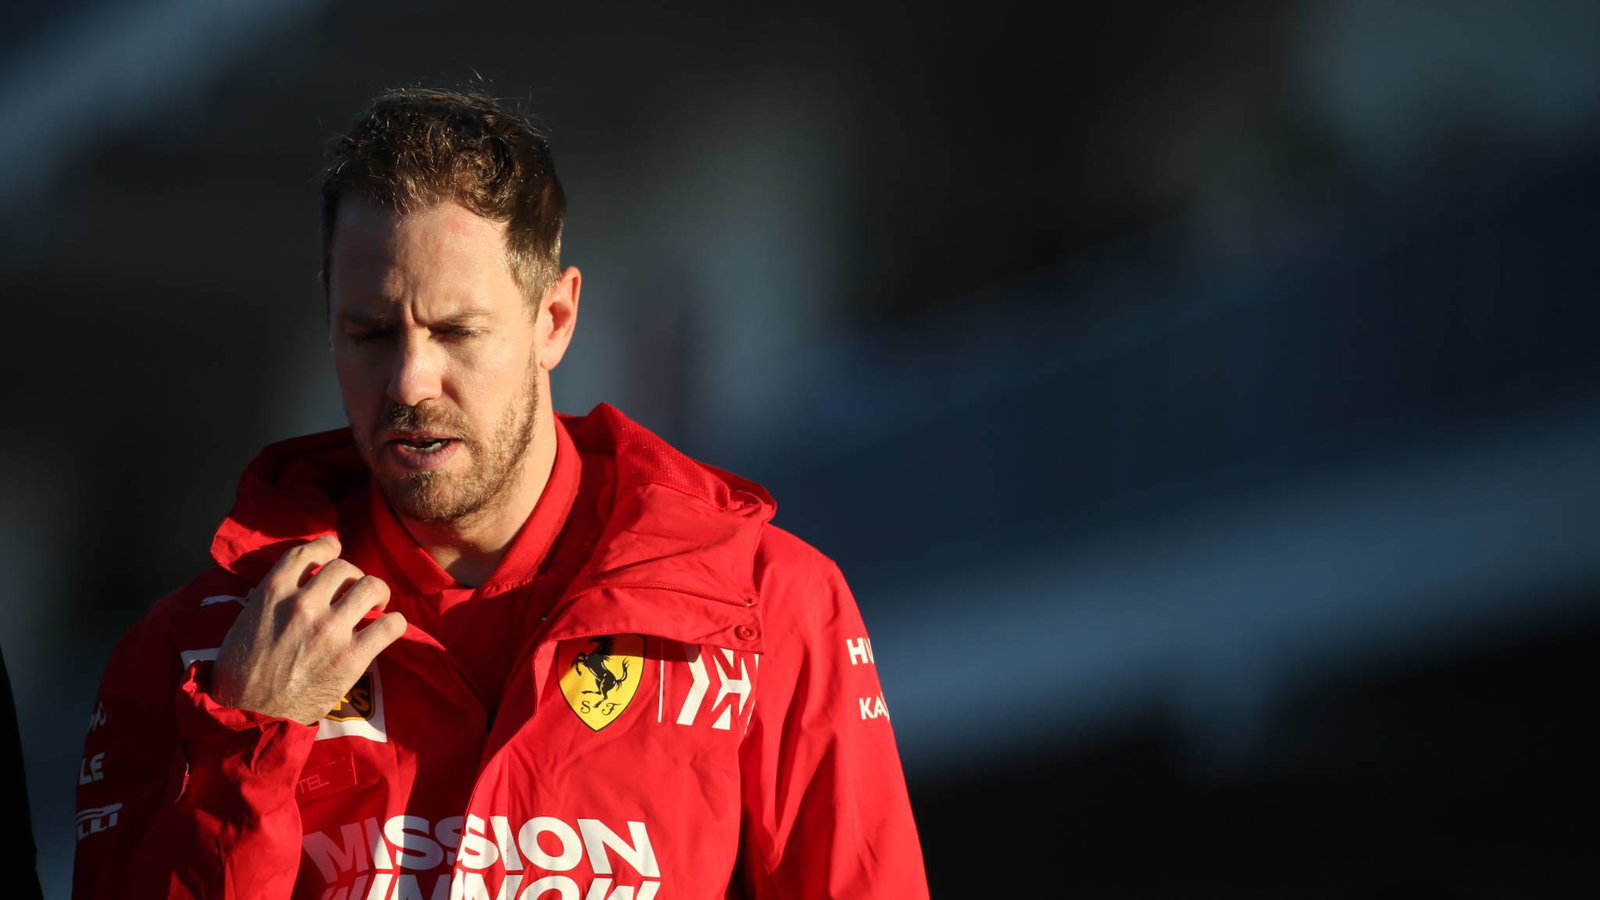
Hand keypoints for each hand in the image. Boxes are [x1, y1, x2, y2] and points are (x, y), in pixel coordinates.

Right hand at [212, 535, 406, 723]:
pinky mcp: (352, 657)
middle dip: (352, 576)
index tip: (334, 550)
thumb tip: (294, 585)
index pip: (307, 552)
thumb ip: (271, 599)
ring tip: (375, 605)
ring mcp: (330, 630)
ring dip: (377, 593)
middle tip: (353, 591)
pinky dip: (394, 623)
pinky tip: (387, 628)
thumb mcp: (244, 623)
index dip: (326, 546)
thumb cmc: (240, 674)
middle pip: (344, 567)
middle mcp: (304, 604)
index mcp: (273, 593)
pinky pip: (391, 624)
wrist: (250, 717)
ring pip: (372, 586)